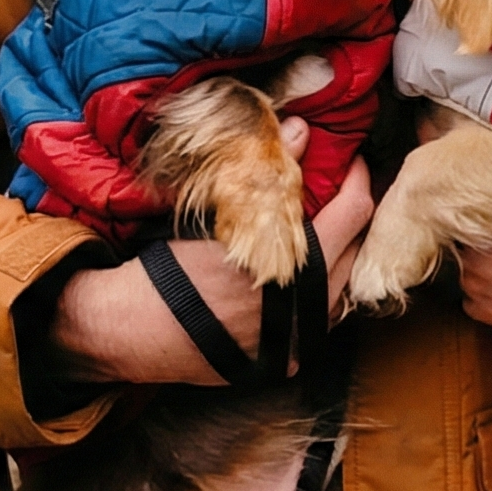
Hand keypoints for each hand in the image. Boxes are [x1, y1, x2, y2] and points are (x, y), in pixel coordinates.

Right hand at [49, 124, 374, 385]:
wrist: (133, 329)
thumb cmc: (170, 270)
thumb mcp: (221, 214)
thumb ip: (270, 174)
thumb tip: (301, 130)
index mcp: (293, 267)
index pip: (353, 213)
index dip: (358, 180)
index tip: (353, 162)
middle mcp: (305, 309)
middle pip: (355, 252)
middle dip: (352, 218)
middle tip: (339, 192)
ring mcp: (298, 341)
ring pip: (341, 290)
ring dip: (338, 257)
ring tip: (321, 230)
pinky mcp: (286, 361)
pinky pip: (319, 320)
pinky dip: (317, 292)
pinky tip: (300, 274)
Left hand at [456, 141, 491, 363]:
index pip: (460, 184)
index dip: (462, 169)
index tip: (463, 159)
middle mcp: (479, 255)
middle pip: (458, 218)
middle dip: (472, 207)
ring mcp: (480, 288)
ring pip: (463, 252)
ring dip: (477, 242)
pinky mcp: (487, 314)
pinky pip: (471, 288)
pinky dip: (486, 277)